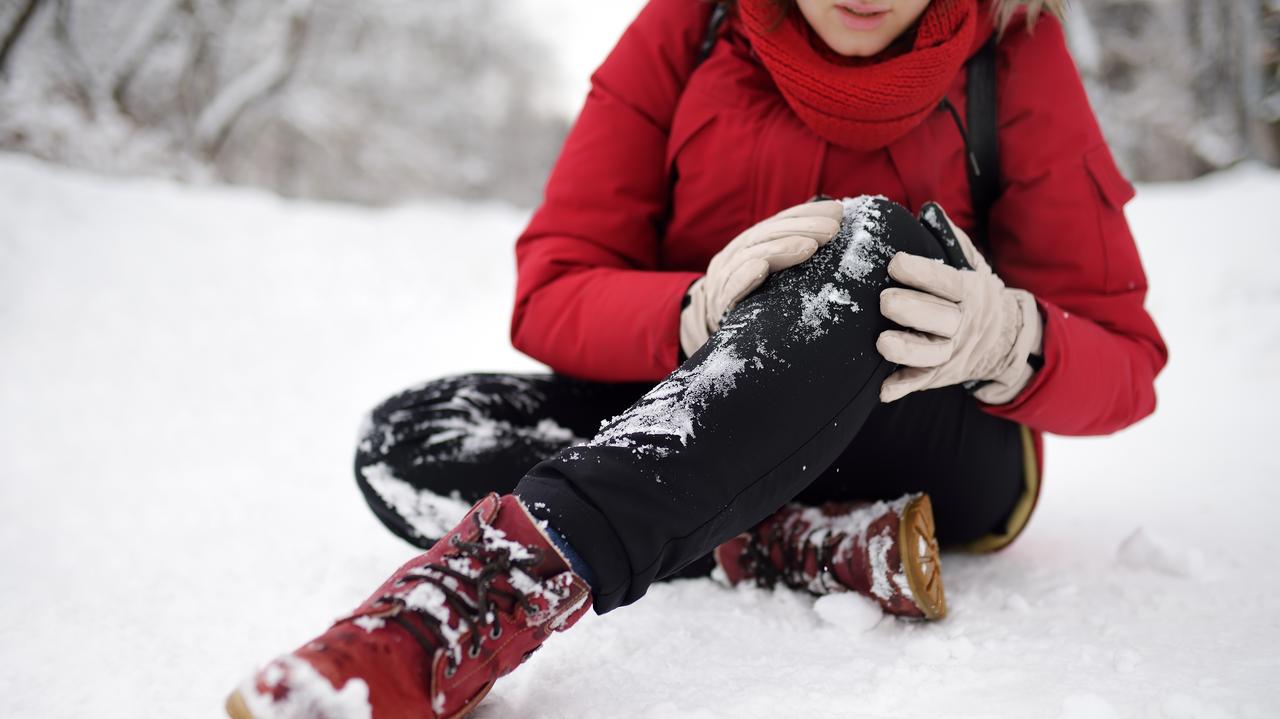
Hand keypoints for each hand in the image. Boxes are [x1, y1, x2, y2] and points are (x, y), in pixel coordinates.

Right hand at [680, 199, 843, 357]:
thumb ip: (793, 256)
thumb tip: (834, 236)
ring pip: (751, 255)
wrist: (712, 326)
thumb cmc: (753, 299)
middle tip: (832, 229)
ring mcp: (724, 277)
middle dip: (803, 228)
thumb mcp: (772, 273)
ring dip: (782, 248)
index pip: (780, 222)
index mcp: (751, 243)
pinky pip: (730, 287)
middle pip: (768, 234)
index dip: (807, 214)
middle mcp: (736, 253)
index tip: (837, 212)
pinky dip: (745, 276)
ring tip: (811, 247)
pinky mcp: (719, 303)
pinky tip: (762, 268)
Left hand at [876, 203, 1042, 403]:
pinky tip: (883, 390)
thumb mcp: (973, 266)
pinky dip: (903, 387)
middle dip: (913, 311)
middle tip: (885, 301)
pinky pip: (922, 382)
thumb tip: (929, 210)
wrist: (1004, 340)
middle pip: (941, 320)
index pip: (947, 282)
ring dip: (907, 351)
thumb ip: (951, 240)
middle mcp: (963, 324)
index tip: (895, 262)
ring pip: (932, 355)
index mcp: (969, 293)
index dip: (923, 273)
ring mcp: (952, 352)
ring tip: (882, 343)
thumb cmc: (974, 295)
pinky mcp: (939, 374)